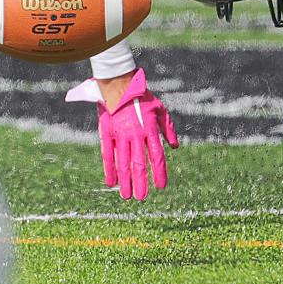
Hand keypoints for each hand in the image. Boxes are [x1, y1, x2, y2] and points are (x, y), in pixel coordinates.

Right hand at [66, 68, 178, 199]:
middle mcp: (135, 135)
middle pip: (139, 164)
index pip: (157, 156)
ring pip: (123, 163)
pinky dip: (109, 170)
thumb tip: (175, 147)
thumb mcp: (160, 109)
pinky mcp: (107, 134)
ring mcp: (120, 135)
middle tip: (142, 198)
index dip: (159, 173)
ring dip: (126, 181)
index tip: (161, 186)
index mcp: (150, 129)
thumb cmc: (142, 98)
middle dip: (141, 182)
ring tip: (127, 196)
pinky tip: (111, 183)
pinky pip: (108, 155)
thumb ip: (167, 128)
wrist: (120, 85)